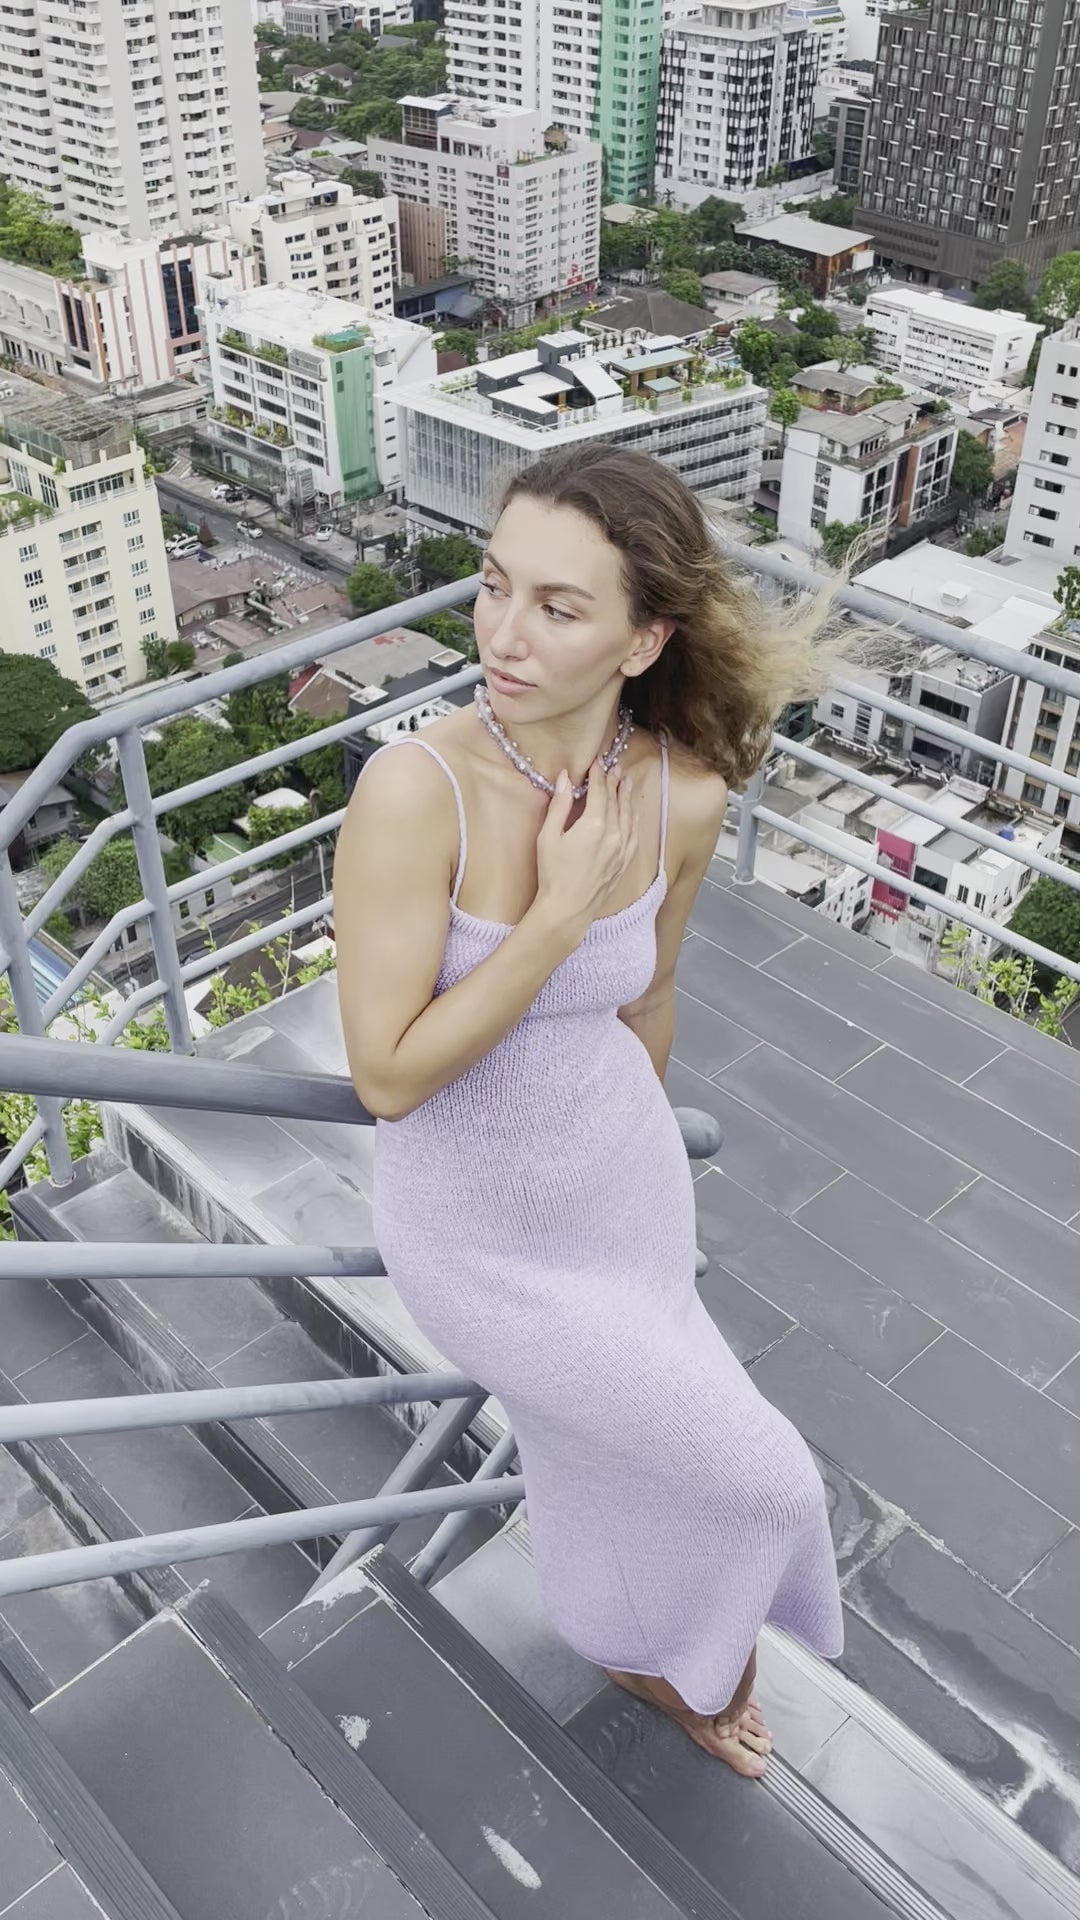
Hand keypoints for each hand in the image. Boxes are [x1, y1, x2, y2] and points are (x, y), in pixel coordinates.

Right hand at [534, 762, 638, 935]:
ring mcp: (621, 849)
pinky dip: (633, 819)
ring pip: (629, 816)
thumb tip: (564, 778)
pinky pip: (633, 834)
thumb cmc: (553, 874)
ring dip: (627, 797)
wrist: (568, 909)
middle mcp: (613, 834)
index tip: (598, 763)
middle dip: (615, 782)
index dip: (599, 775)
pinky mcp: (624, 862)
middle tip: (616, 767)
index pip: (600, 792)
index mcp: (594, 825)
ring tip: (627, 782)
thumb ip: (559, 805)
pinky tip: (633, 813)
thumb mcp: (548, 836)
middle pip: (616, 801)